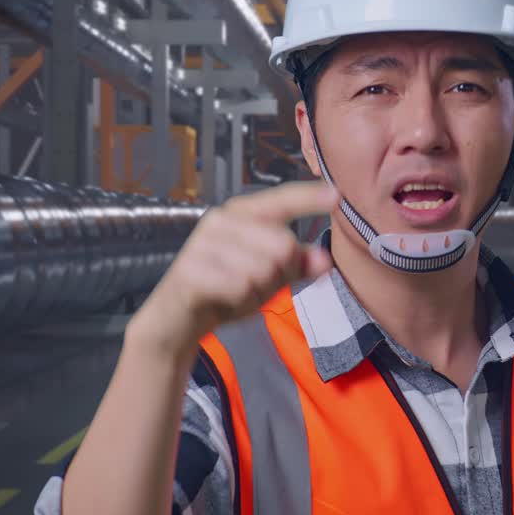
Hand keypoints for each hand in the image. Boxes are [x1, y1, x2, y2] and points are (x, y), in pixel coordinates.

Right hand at [129, 181, 338, 358]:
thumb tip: (325, 260)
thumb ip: (297, 266)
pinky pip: (239, 287)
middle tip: (255, 284)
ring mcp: (203, 243)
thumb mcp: (268, 278)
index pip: (282, 200)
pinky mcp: (191, 269)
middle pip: (283, 245)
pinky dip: (240, 301)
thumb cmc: (224, 289)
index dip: (310, 198)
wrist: (176, 319)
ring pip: (262, 270)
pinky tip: (223, 299)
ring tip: (236, 292)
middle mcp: (221, 220)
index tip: (337, 195)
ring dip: (257, 292)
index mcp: (241, 214)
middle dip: (279, 274)